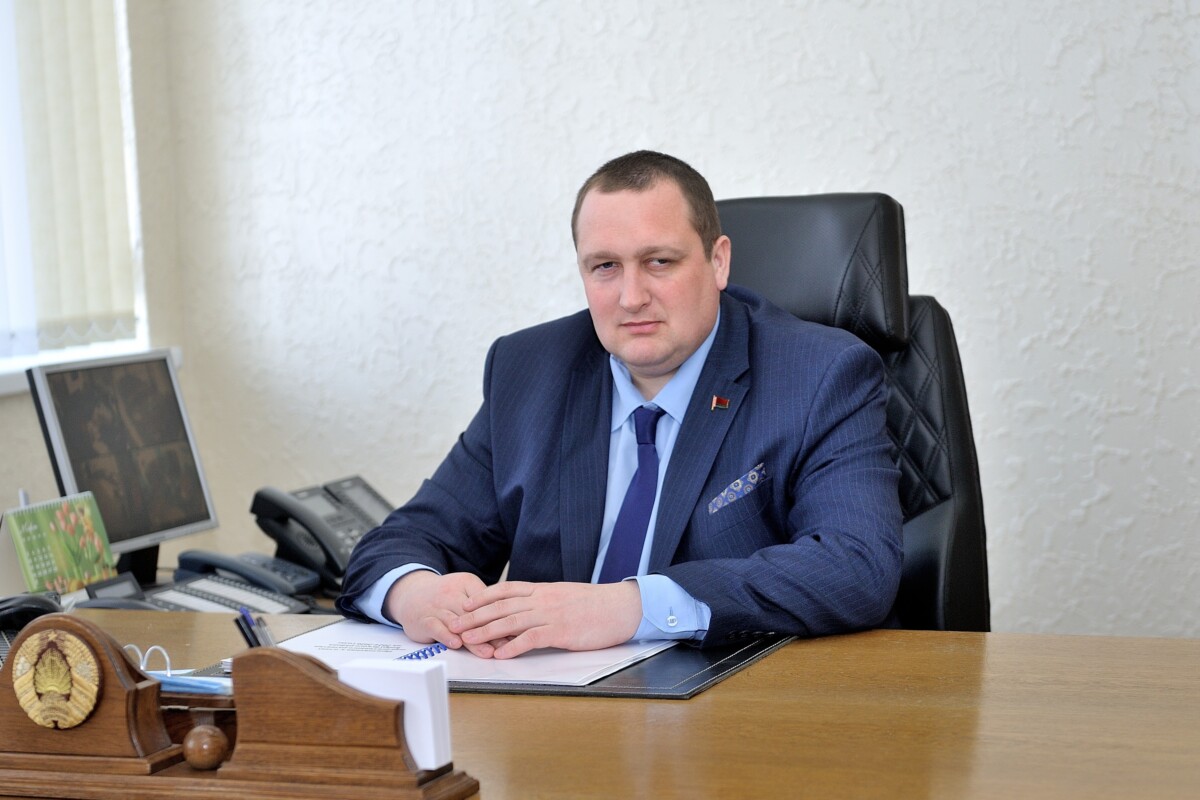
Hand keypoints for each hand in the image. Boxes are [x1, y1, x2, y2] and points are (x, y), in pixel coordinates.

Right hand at [384, 571, 508, 657]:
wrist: (410, 592)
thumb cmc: (444, 595)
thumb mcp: (465, 589)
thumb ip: (484, 603)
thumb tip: (511, 622)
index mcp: (467, 584)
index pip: (488, 601)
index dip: (502, 617)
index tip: (516, 631)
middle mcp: (452, 594)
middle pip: (475, 615)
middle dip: (492, 632)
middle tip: (506, 645)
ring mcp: (437, 607)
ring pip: (458, 624)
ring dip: (474, 639)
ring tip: (488, 651)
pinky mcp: (424, 619)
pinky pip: (436, 627)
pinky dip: (447, 636)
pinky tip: (456, 644)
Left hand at [449, 580, 641, 658]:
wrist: (620, 607)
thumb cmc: (595, 605)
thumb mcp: (564, 597)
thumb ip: (544, 602)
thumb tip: (525, 610)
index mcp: (543, 590)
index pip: (505, 590)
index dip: (482, 597)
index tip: (464, 605)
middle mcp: (542, 600)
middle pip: (500, 606)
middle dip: (474, 617)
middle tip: (454, 625)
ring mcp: (551, 615)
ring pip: (510, 621)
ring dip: (485, 632)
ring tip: (467, 640)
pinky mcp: (561, 632)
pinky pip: (531, 639)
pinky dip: (513, 647)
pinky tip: (500, 655)